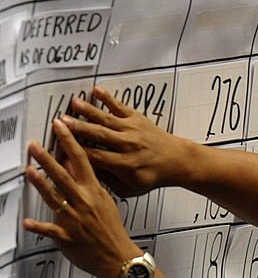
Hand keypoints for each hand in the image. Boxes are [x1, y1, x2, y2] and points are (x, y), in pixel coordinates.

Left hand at [24, 119, 140, 277]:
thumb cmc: (111, 229)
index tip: (60, 127)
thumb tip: (73, 165)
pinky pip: (49, 230)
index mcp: (94, 191)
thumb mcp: (104, 200)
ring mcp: (74, 219)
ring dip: (41, 184)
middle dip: (48, 159)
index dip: (69, 142)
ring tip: (29, 171)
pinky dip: (37, 226)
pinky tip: (26, 222)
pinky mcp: (67, 237)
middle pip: (63, 176)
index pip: (81, 160)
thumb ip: (88, 182)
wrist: (118, 257)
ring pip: (55, 198)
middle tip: (35, 146)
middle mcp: (84, 202)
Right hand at [61, 87, 188, 196]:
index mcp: (125, 164)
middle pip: (99, 135)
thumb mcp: (129, 188)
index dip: (78, 153)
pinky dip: (108, 98)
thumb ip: (107, 181)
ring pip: (107, 119)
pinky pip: (120, 106)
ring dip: (89, 110)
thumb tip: (83, 172)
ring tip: (73, 103)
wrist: (175, 160)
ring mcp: (133, 130)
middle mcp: (128, 145)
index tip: (61, 148)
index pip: (96, 158)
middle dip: (79, 128)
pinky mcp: (137, 118)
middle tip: (60, 122)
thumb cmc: (150, 176)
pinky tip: (96, 90)